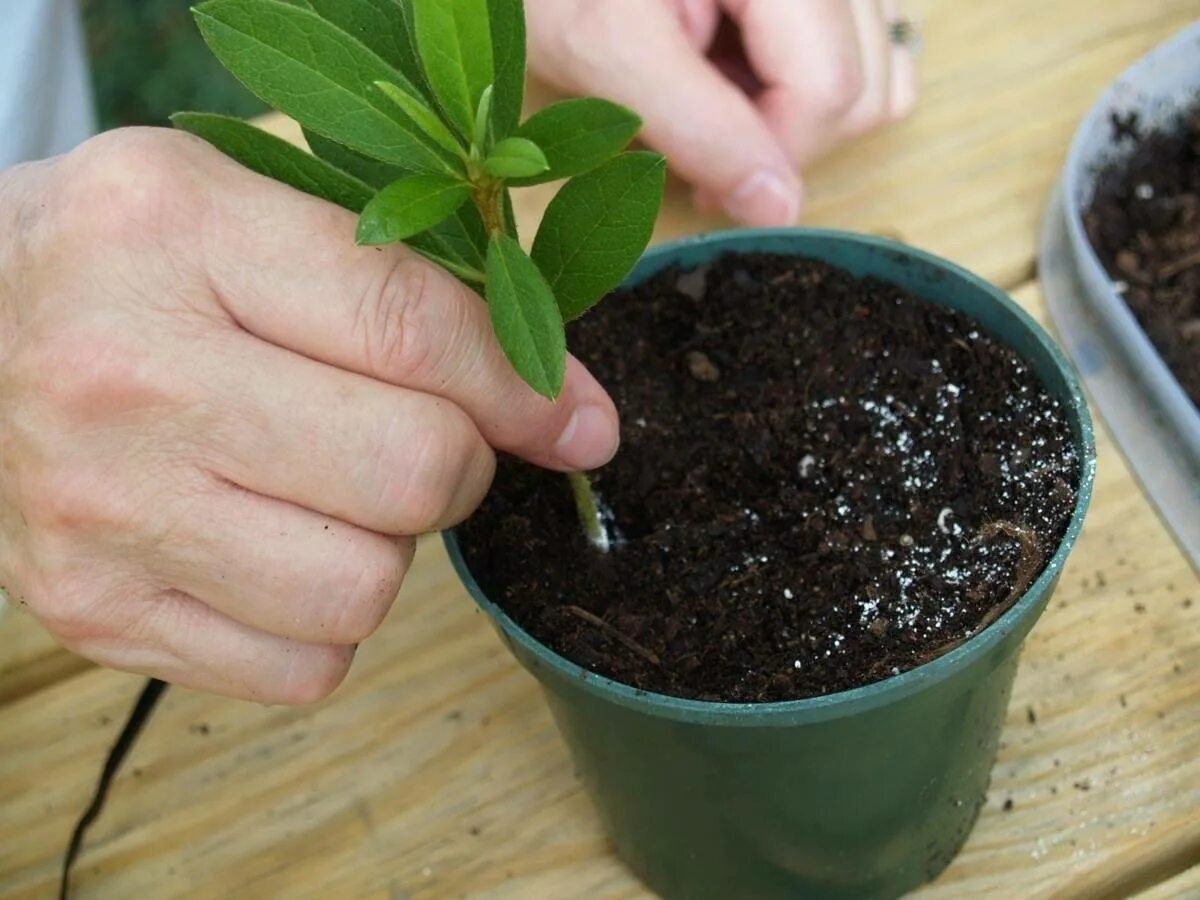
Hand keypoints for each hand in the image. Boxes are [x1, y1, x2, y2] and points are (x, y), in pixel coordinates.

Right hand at [0, 128, 618, 702]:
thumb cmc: (127, 268)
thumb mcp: (244, 212)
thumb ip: (409, 290)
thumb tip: (572, 416)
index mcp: (174, 234)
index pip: (414, 331)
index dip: (527, 388)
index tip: (579, 423)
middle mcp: (125, 375)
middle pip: (411, 474)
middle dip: (457, 465)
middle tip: (420, 439)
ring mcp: (101, 510)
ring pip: (367, 589)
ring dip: (385, 546)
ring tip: (327, 489)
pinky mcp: (95, 610)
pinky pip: (306, 664)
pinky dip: (326, 617)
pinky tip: (276, 546)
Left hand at [527, 0, 917, 225]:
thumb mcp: (607, 53)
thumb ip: (699, 129)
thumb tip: (781, 210)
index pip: (829, 89)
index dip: (769, 157)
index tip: (701, 182)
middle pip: (862, 87)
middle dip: (782, 140)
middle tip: (697, 145)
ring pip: (881, 76)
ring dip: (800, 116)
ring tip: (716, 97)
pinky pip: (875, 50)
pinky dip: (820, 86)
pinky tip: (749, 76)